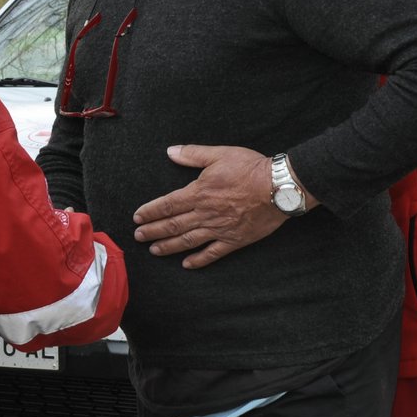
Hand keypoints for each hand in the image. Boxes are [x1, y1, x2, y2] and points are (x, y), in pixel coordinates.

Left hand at [131, 144, 303, 268]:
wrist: (279, 187)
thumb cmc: (250, 168)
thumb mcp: (219, 154)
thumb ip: (193, 154)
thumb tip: (170, 151)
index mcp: (199, 193)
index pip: (167, 205)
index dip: (150, 212)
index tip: (137, 217)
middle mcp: (205, 214)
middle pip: (173, 225)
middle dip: (153, 231)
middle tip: (138, 236)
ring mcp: (219, 229)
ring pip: (188, 241)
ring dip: (168, 247)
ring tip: (154, 250)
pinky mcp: (234, 240)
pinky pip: (212, 253)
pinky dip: (199, 260)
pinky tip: (187, 264)